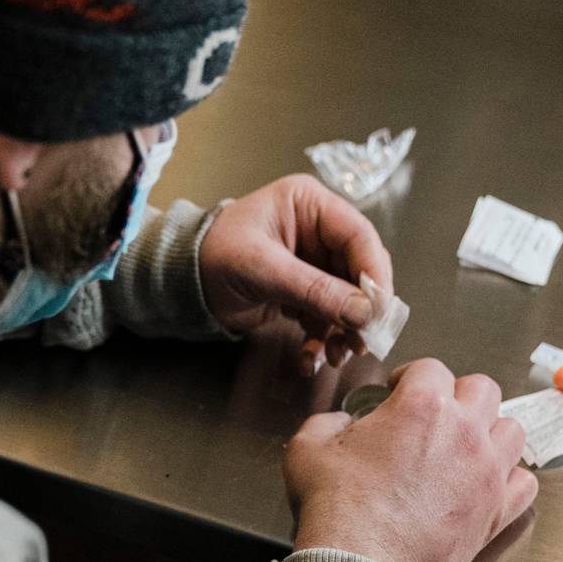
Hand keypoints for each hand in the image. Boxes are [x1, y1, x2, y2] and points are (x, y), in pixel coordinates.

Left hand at [199, 174, 392, 372]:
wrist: (182, 284)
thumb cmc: (212, 257)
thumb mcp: (264, 270)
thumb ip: (315, 290)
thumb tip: (363, 312)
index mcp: (309, 205)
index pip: (359, 236)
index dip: (374, 273)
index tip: (380, 309)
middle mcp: (317, 230)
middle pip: (359, 270)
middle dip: (361, 309)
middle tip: (364, 339)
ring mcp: (313, 262)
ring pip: (348, 298)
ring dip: (345, 330)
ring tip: (338, 354)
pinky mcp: (305, 290)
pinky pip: (328, 315)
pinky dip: (324, 339)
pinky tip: (313, 357)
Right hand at [284, 359, 537, 561]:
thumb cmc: (336, 506)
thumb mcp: (309, 449)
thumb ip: (327, 422)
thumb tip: (340, 422)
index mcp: (422, 405)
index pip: (430, 368)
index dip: (411, 376)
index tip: (399, 390)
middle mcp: (463, 430)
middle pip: (482, 389)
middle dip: (458, 395)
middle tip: (437, 414)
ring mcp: (487, 470)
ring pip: (512, 430)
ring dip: (490, 432)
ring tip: (468, 446)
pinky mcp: (497, 510)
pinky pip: (525, 483)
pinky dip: (510, 479)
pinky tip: (489, 484)